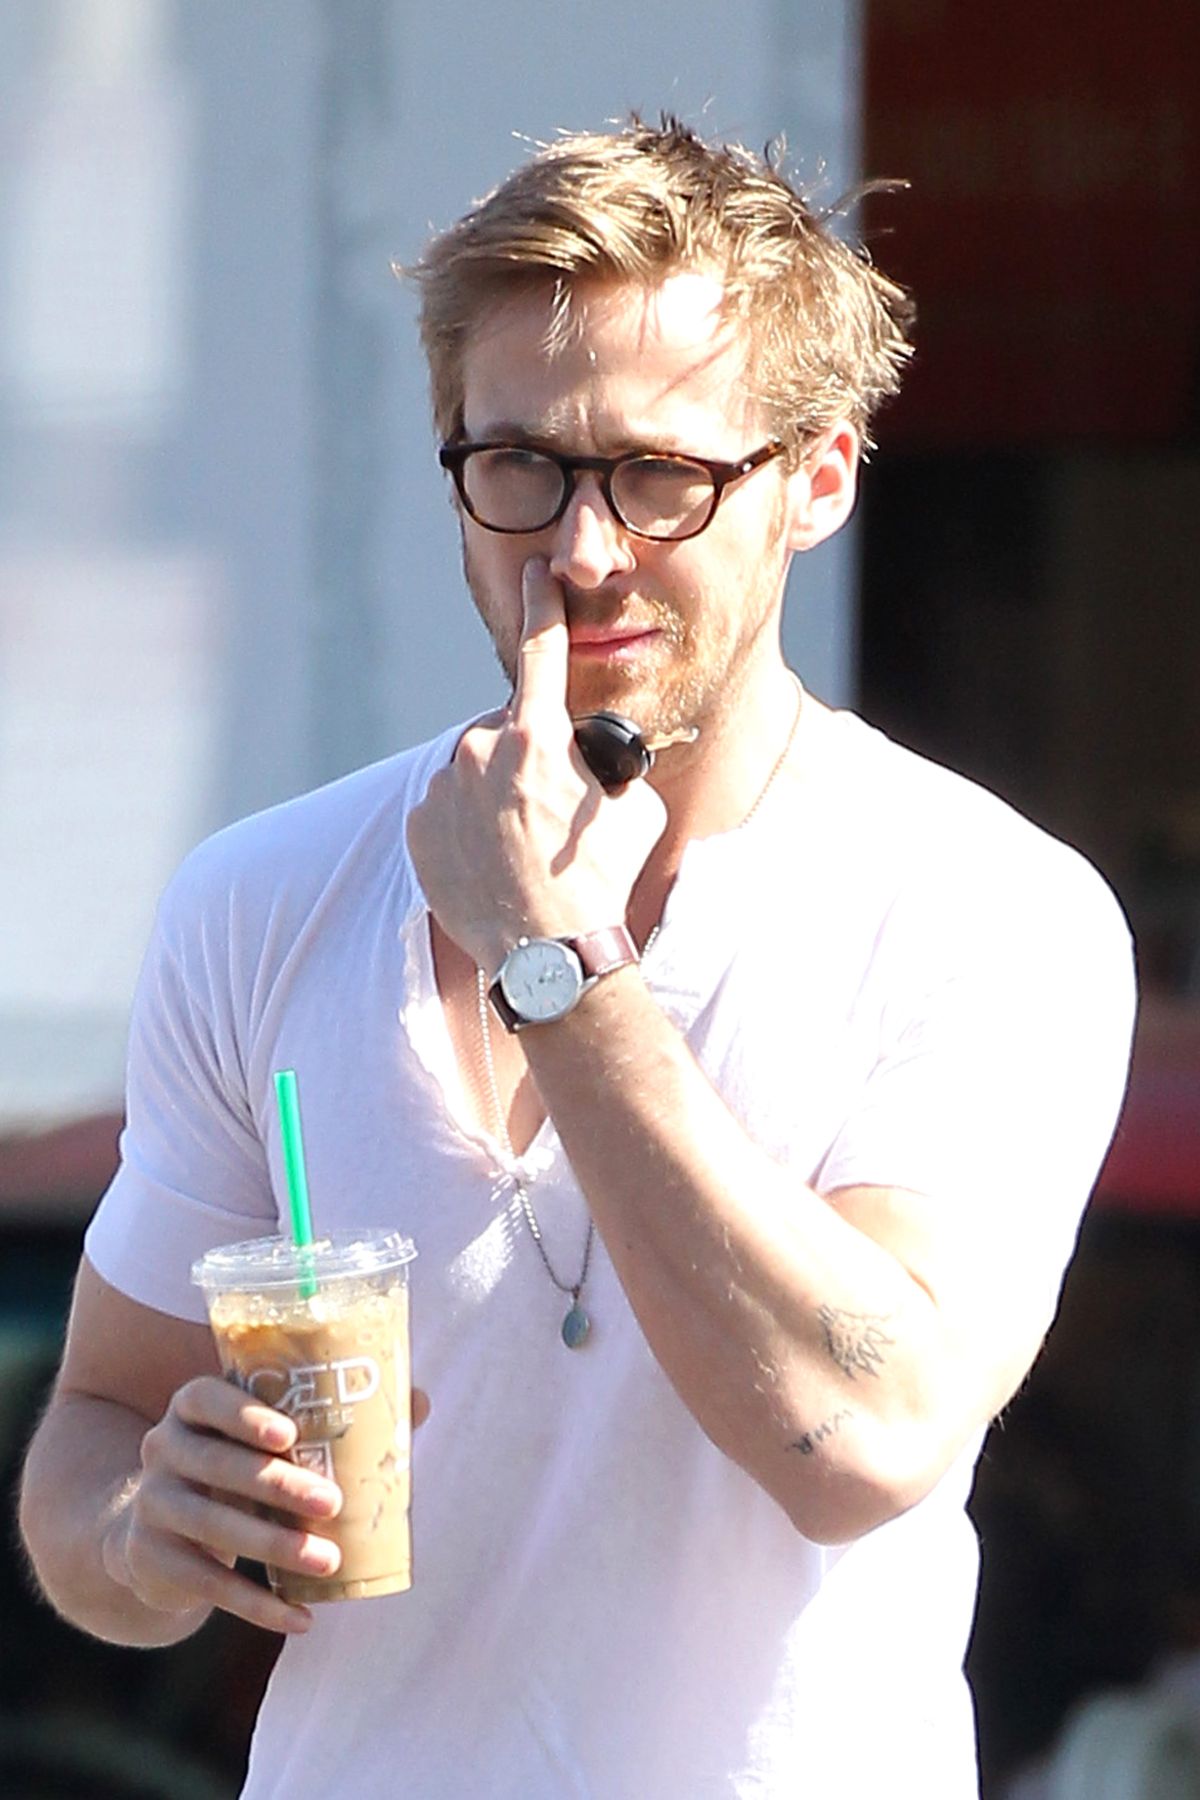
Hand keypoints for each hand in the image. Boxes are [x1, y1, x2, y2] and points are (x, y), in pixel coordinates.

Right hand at [101, 1376, 430, 1634]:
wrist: (156, 1532)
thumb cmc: (236, 1470)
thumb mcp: (266, 1443)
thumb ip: (333, 1420)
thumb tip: (420, 1402)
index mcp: (192, 1408)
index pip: (207, 1398)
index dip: (244, 1414)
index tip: (289, 1435)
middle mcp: (162, 1448)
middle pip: (218, 1465)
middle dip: (279, 1486)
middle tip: (332, 1503)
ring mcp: (151, 1504)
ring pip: (214, 1524)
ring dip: (275, 1546)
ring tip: (328, 1561)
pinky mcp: (150, 1558)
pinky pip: (207, 1583)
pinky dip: (256, 1604)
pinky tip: (300, 1618)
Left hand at [408, 559, 666, 971]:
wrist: (550, 953)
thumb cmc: (601, 878)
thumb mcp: (630, 805)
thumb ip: (601, 763)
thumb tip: (585, 759)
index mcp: (536, 738)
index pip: (540, 652)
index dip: (542, 608)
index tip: (534, 574)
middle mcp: (479, 753)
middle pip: (506, 730)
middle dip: (526, 755)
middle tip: (550, 810)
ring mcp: (442, 791)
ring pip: (472, 771)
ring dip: (494, 793)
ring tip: (521, 847)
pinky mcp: (417, 829)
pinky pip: (446, 810)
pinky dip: (466, 827)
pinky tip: (493, 863)